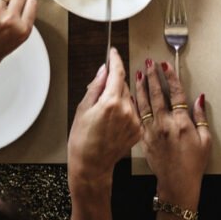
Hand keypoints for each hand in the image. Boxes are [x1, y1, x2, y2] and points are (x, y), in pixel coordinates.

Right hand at [68, 48, 141, 187]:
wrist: (91, 166)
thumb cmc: (82, 141)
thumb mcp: (83, 109)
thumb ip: (96, 86)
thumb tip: (104, 70)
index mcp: (111, 102)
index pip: (118, 72)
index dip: (116, 60)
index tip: (113, 53)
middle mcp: (127, 110)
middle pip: (123, 85)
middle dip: (114, 85)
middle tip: (100, 96)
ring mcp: (134, 121)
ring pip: (130, 99)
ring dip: (120, 99)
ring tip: (106, 115)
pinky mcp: (138, 130)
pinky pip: (133, 112)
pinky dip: (125, 112)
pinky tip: (113, 123)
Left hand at [135, 59, 210, 209]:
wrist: (176, 183)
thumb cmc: (193, 164)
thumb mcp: (205, 140)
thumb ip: (201, 117)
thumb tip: (199, 98)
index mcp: (181, 123)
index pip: (175, 94)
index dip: (170, 77)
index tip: (165, 66)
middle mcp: (165, 124)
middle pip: (156, 95)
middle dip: (151, 76)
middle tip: (148, 63)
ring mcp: (152, 131)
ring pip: (144, 104)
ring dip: (140, 87)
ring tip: (137, 74)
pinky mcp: (144, 138)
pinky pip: (138, 117)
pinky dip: (134, 105)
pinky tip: (131, 96)